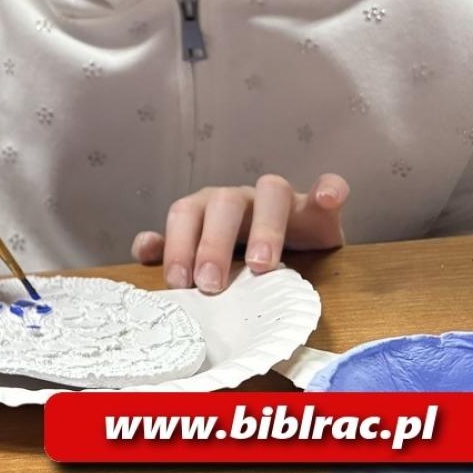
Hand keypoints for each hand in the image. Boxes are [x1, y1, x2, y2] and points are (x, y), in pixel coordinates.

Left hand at [132, 173, 348, 293]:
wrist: (295, 251)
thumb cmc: (241, 255)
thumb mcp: (205, 257)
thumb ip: (175, 250)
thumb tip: (143, 249)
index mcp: (208, 208)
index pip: (185, 214)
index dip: (178, 244)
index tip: (179, 282)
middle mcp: (241, 198)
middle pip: (223, 204)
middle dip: (213, 243)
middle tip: (210, 283)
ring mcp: (282, 200)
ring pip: (271, 192)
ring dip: (265, 227)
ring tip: (262, 265)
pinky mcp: (319, 208)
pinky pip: (328, 188)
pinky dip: (329, 190)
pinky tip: (328, 199)